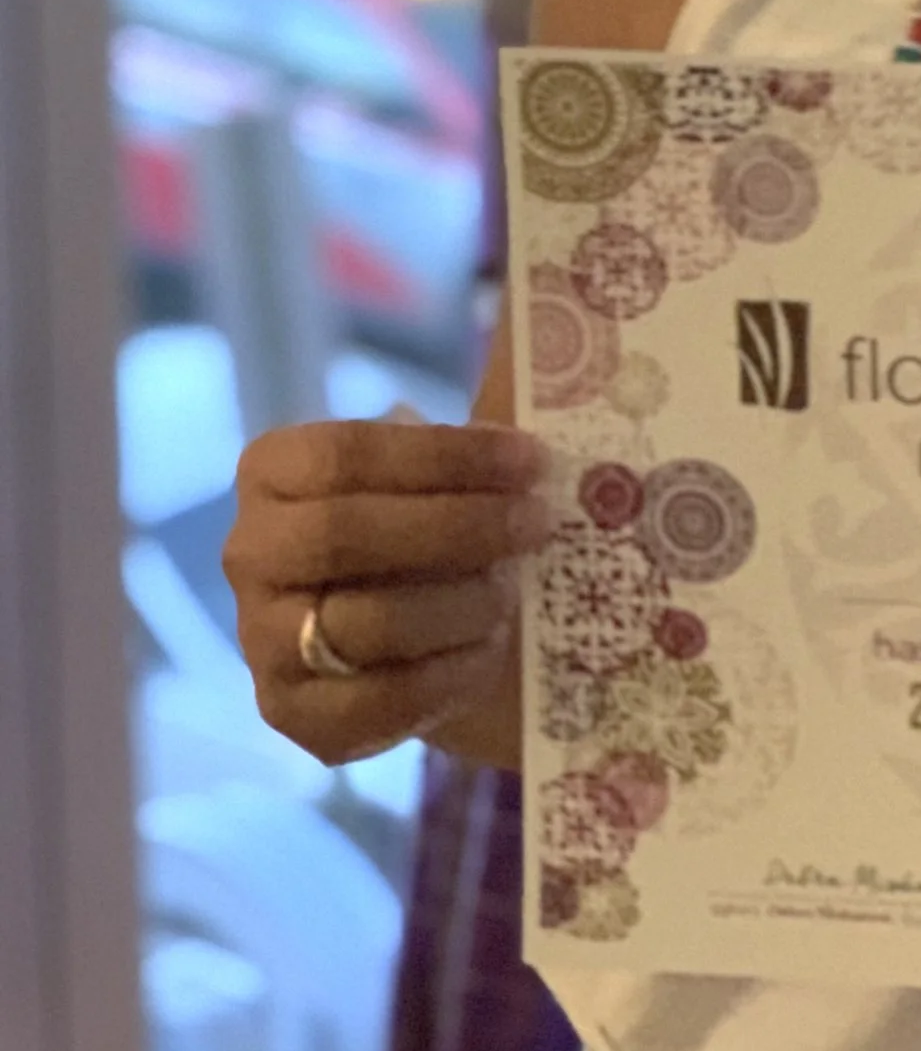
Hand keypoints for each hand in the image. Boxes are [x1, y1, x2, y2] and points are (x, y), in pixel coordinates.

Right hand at [224, 415, 550, 774]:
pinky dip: (446, 677)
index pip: (348, 452)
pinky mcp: (290, 712)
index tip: (532, 458)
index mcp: (274, 470)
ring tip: (514, 593)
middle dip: (460, 527)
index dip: (446, 456)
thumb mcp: (450, 468)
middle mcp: (249, 550)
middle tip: (539, 523)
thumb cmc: (440, 531)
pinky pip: (372, 702)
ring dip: (460, 605)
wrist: (423, 637)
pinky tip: (488, 654)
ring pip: (365, 622)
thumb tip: (538, 338)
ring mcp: (260, 637)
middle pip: (348, 533)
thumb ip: (477, 423)